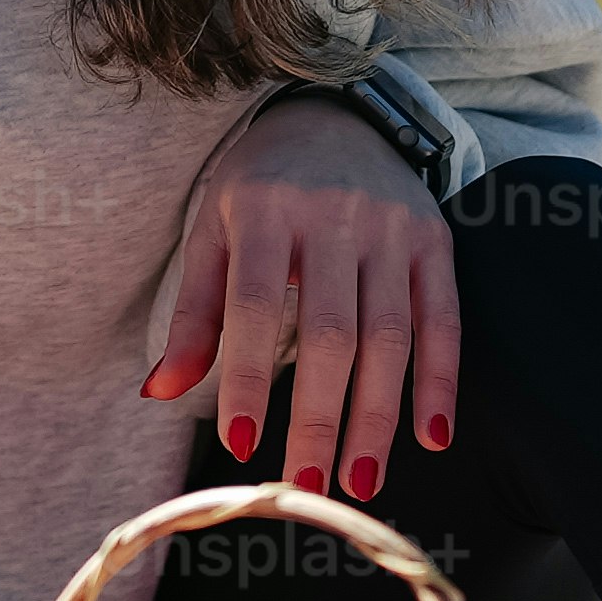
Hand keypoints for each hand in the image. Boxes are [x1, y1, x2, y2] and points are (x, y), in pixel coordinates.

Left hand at [142, 95, 460, 498]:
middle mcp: (334, 217)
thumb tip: (158, 392)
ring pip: (390, 335)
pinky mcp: (435, 241)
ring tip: (359, 481)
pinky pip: (443, 319)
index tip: (241, 443)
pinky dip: (440, 381)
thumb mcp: (211, 232)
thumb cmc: (259, 188)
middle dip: (321, 416)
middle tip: (307, 485)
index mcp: (263, 211)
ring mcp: (392, 228)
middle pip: (332, 332)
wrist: (335, 115)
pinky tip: (430, 436)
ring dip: (379, 416)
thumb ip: (193, 315)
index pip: (256, 306)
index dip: (251, 376)